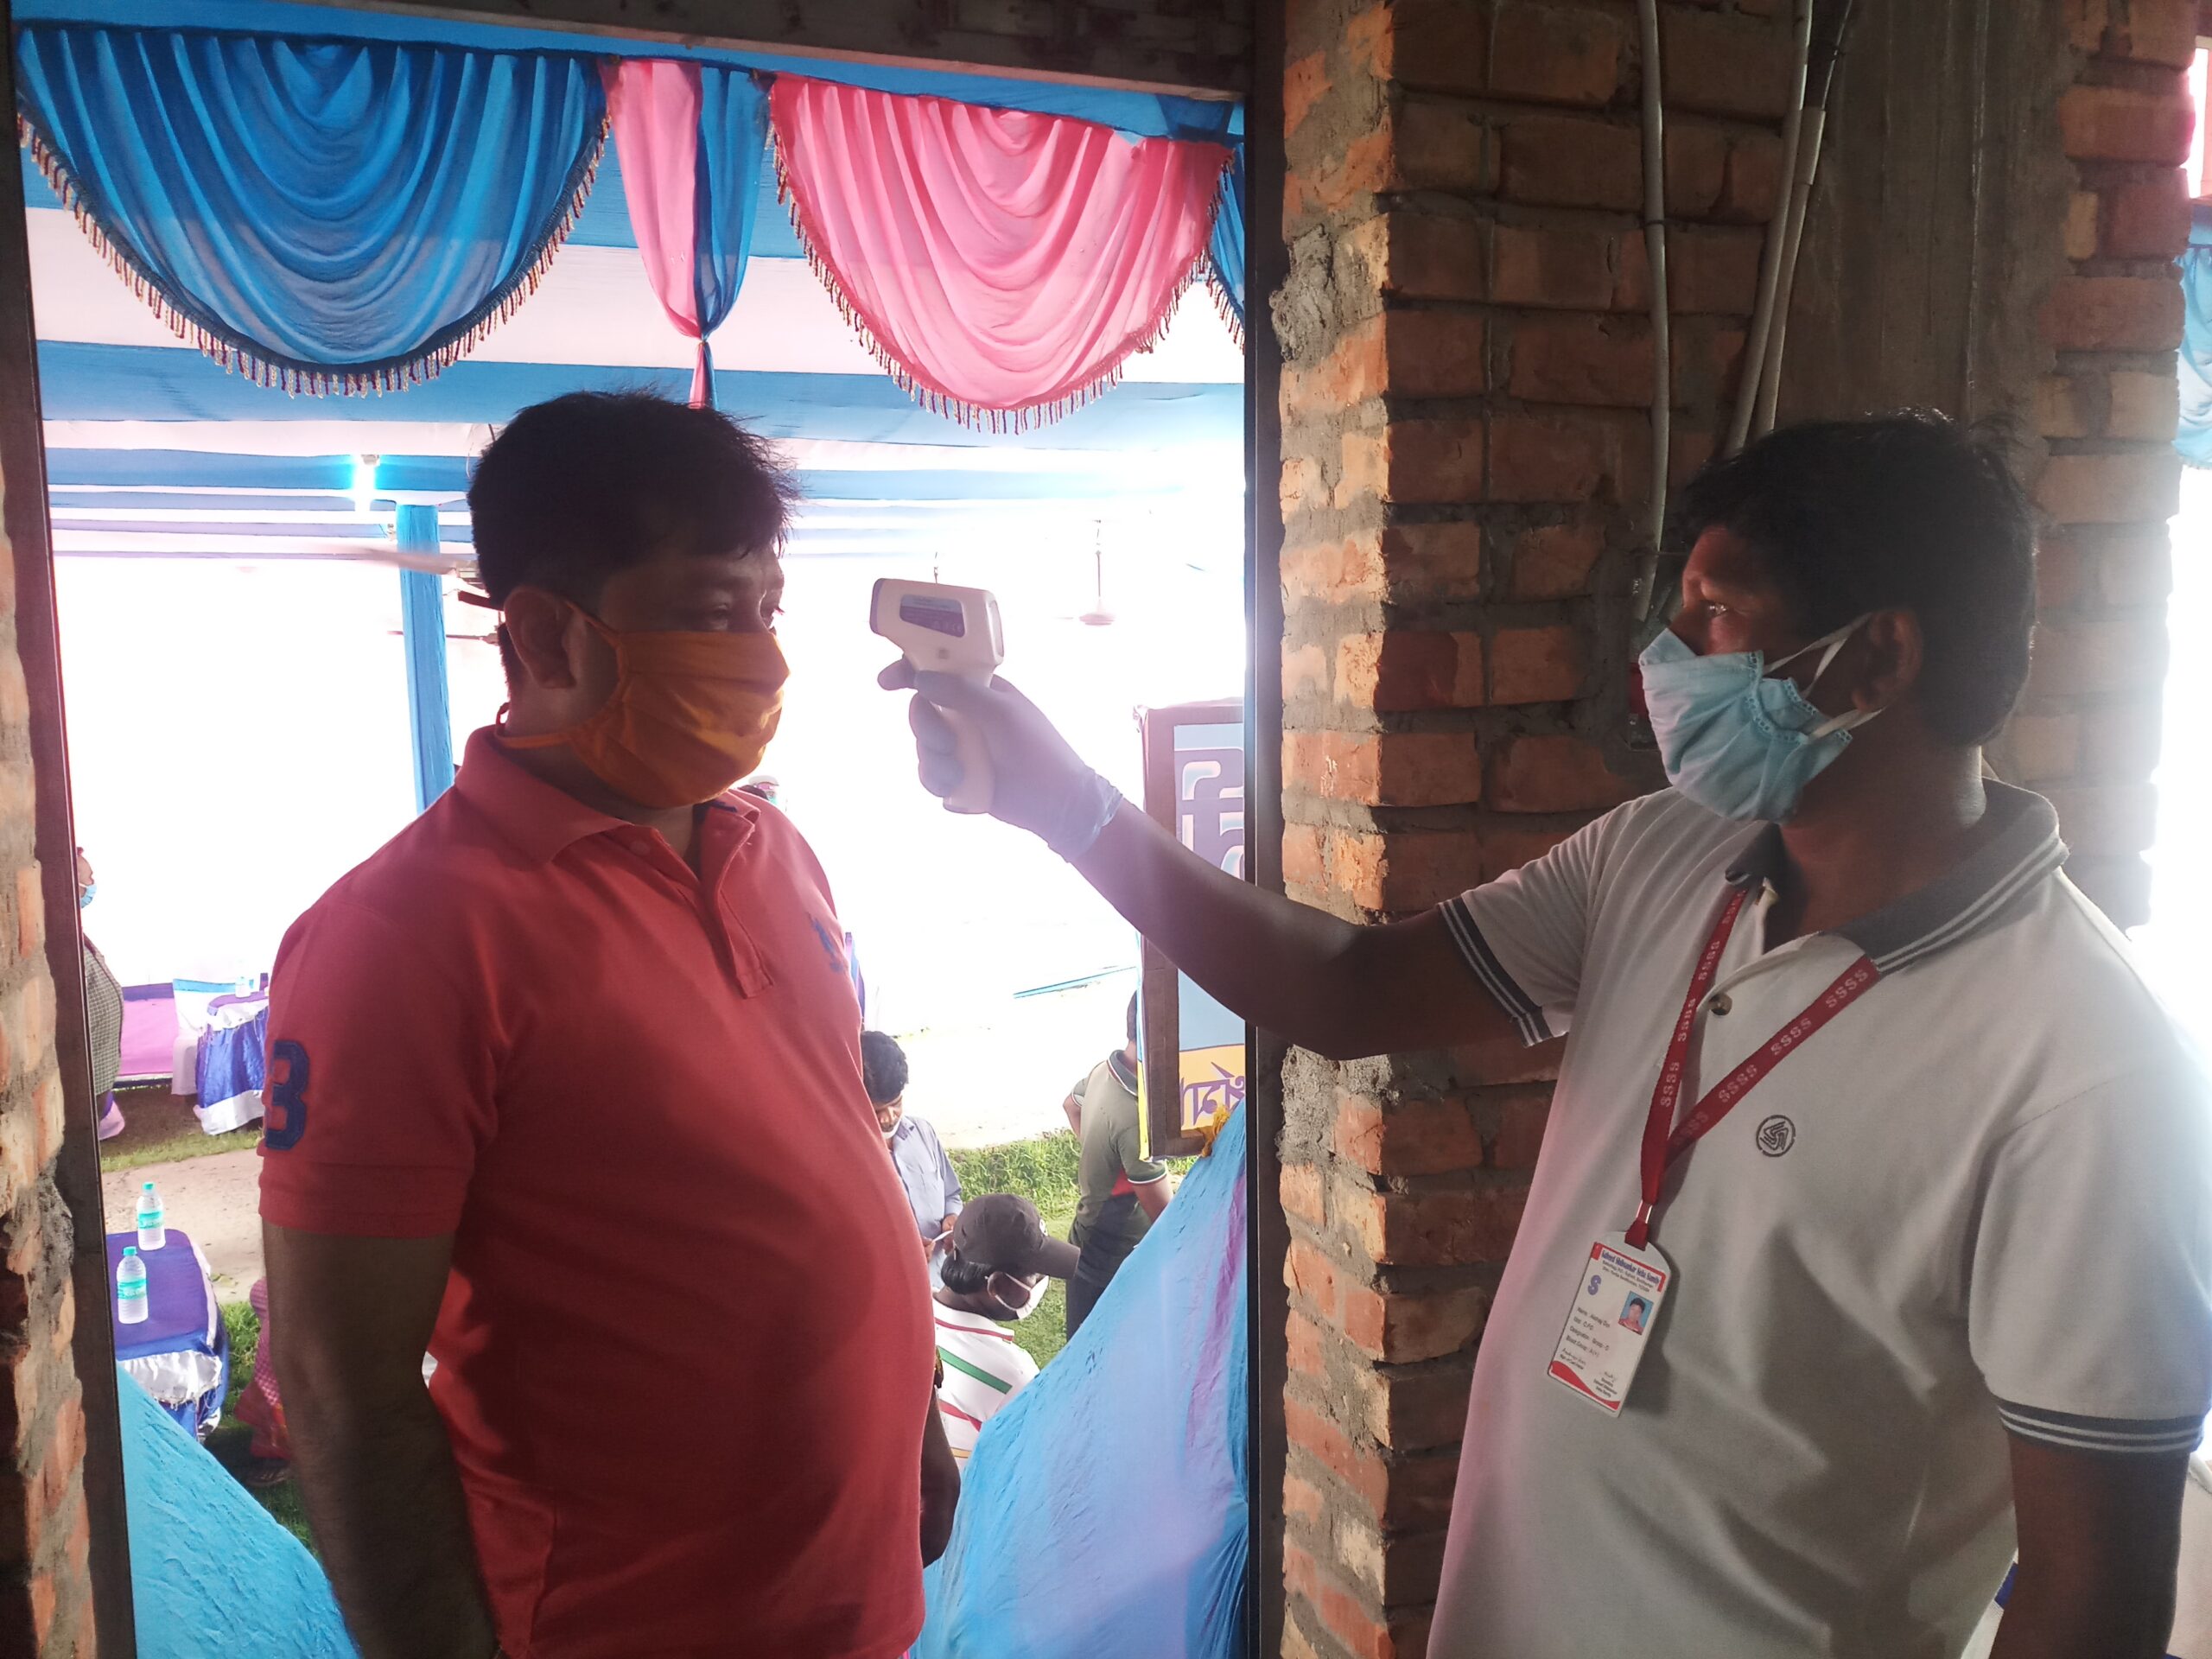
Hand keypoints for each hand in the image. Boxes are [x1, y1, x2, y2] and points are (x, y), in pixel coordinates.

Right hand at [878, 661, 1120, 855]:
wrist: (1055, 803)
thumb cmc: (1037, 749)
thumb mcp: (1002, 714)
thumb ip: (962, 693)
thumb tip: (921, 678)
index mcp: (979, 689)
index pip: (937, 669)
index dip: (908, 670)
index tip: (886, 682)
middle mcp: (965, 714)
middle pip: (921, 711)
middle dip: (927, 730)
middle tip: (948, 744)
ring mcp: (960, 746)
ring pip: (922, 747)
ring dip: (936, 762)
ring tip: (961, 774)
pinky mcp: (957, 776)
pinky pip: (928, 774)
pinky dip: (938, 782)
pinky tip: (958, 789)